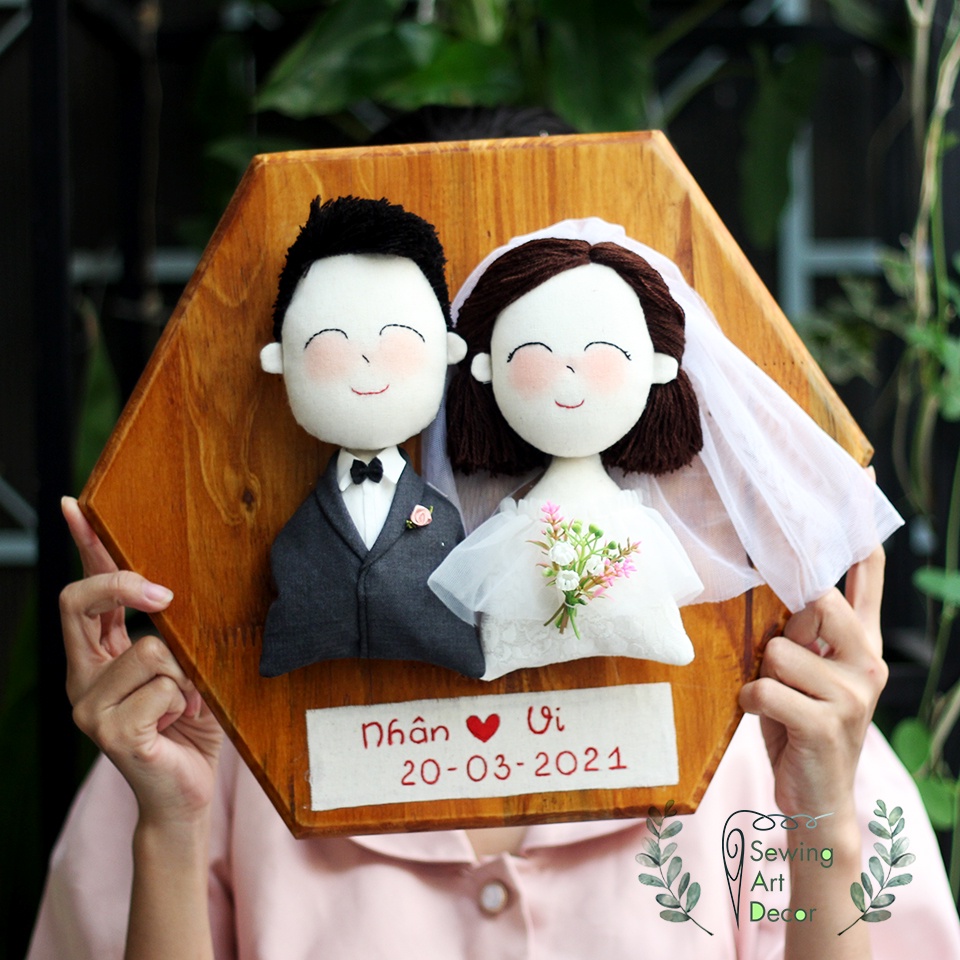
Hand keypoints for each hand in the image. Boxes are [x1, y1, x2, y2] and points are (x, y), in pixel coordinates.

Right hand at [60, 497, 222, 825]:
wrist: (188, 792)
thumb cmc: (191, 726)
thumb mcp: (189, 667)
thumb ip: (176, 634)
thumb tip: (180, 592)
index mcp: (99, 657)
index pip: (85, 594)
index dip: (83, 547)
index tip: (76, 507)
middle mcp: (82, 677)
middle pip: (82, 602)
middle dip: (126, 586)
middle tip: (167, 597)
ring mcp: (88, 707)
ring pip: (149, 649)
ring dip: (186, 674)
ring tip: (185, 704)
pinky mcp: (110, 732)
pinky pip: (164, 685)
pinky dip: (187, 699)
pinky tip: (179, 725)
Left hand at [739, 546, 887, 817]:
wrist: (817, 801)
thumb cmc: (799, 725)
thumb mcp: (806, 673)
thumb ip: (807, 632)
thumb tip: (789, 589)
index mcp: (863, 645)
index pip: (866, 579)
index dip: (861, 534)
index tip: (866, 480)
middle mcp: (868, 663)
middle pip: (817, 603)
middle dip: (784, 630)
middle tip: (782, 665)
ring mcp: (852, 695)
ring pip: (778, 651)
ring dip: (762, 675)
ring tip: (777, 702)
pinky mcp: (827, 723)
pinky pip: (764, 688)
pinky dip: (751, 702)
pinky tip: (764, 718)